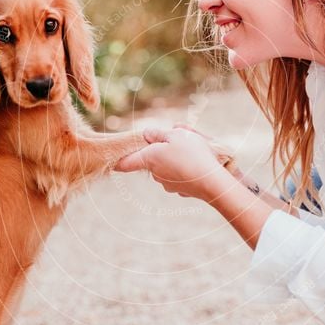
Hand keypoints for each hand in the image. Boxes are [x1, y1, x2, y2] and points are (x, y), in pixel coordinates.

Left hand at [114, 127, 231, 200]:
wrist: (212, 181)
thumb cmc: (192, 154)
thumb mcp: (175, 135)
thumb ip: (158, 133)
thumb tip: (146, 134)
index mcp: (148, 159)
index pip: (126, 163)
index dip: (118, 162)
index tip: (111, 164)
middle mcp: (155, 174)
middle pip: (152, 162)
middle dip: (161, 152)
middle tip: (178, 141)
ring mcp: (168, 185)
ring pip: (168, 168)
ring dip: (176, 160)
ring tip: (193, 152)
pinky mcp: (182, 190)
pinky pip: (181, 177)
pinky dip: (187, 171)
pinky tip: (199, 165)